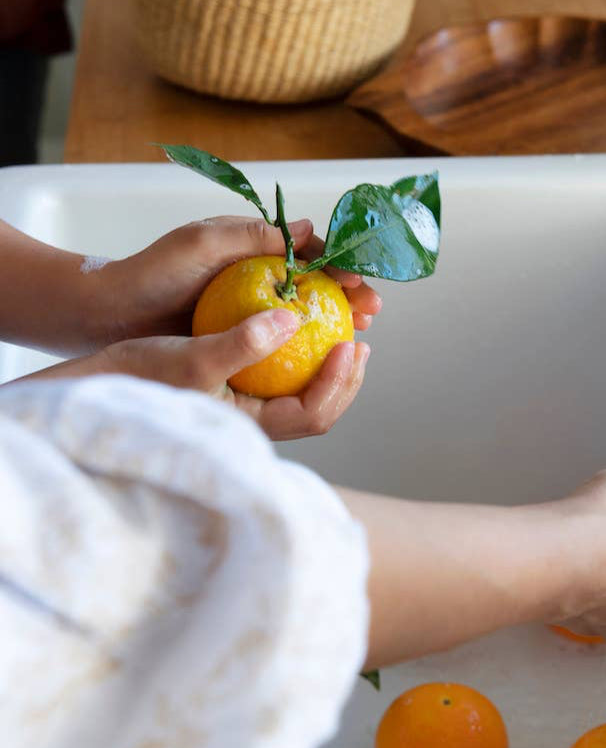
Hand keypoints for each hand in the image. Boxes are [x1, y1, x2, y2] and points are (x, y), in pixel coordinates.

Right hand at [16, 309, 369, 440]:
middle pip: (318, 412)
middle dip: (345, 380)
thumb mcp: (195, 356)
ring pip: (304, 399)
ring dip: (330, 372)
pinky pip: (285, 384)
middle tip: (360, 343)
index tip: (351, 345)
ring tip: (344, 339)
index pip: (314, 413)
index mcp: (252, 426)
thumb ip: (245, 341)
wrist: (103, 385)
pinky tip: (304, 336)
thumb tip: (292, 321)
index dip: (340, 382)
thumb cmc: (142, 376)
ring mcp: (249, 413)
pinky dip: (304, 364)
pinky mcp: (238, 396)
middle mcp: (256, 425)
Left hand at [91, 216, 381, 345]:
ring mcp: (249, 309)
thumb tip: (306, 229)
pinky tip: (323, 357)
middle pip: (314, 285)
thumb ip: (251, 236)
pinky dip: (307, 345)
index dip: (337, 266)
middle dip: (347, 296)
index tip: (359, 282)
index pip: (306, 254)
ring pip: (304, 313)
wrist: (112, 313)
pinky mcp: (239, 335)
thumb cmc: (152, 273)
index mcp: (251, 250)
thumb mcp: (201, 244)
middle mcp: (256, 278)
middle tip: (372, 312)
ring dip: (335, 320)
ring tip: (360, 334)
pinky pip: (281, 340)